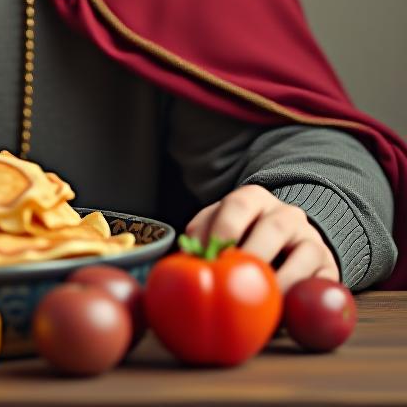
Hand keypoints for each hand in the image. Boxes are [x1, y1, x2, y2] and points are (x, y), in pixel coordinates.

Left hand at [184, 184, 339, 292]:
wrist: (289, 242)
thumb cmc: (243, 235)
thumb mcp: (220, 226)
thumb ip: (202, 236)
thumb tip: (182, 262)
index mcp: (253, 198)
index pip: (238, 206)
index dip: (224, 230)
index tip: (213, 258)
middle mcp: (286, 213)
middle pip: (273, 228)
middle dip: (254, 255)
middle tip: (237, 282)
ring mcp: (311, 237)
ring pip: (304, 253)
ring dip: (282, 281)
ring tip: (263, 303)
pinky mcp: (329, 265)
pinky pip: (323, 280)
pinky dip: (304, 296)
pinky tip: (287, 313)